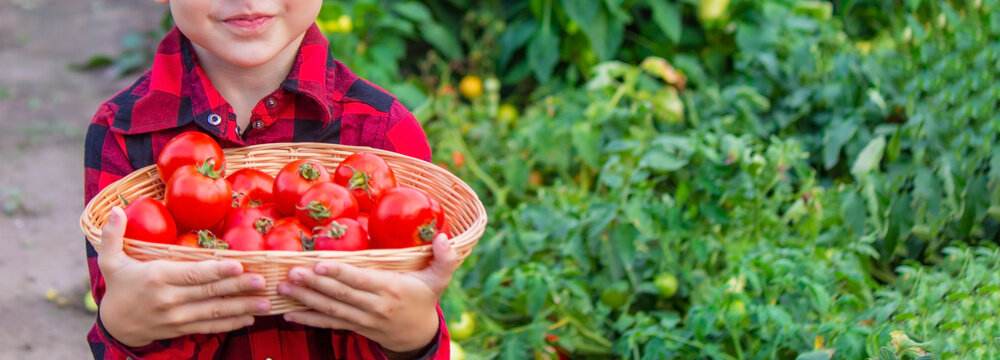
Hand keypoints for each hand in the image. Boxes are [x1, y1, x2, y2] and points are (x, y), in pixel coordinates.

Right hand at [97, 206, 270, 346]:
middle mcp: (169, 299)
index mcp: (157, 277)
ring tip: (266, 302)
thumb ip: (113, 235)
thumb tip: (116, 209)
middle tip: (262, 281)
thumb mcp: (110, 261)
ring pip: (214, 312)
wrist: (115, 325)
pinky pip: (210, 327)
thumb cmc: (119, 286)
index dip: (216, 271)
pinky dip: (231, 324)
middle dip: (238, 287)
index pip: (192, 273)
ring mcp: (177, 317)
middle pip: (209, 292)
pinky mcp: (182, 329)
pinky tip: (250, 319)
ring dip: (242, 307)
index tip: (239, 265)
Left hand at [278, 233, 460, 355]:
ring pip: (331, 309)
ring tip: (283, 287)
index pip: (361, 280)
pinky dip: (308, 320)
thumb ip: (445, 258)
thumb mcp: (440, 278)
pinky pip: (329, 324)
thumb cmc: (425, 298)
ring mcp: (363, 319)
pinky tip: (289, 313)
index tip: (319, 264)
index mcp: (392, 289)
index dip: (340, 273)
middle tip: (291, 272)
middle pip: (341, 295)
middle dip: (314, 284)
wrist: (419, 334)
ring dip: (305, 299)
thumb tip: (444, 237)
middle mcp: (375, 306)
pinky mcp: (354, 328)